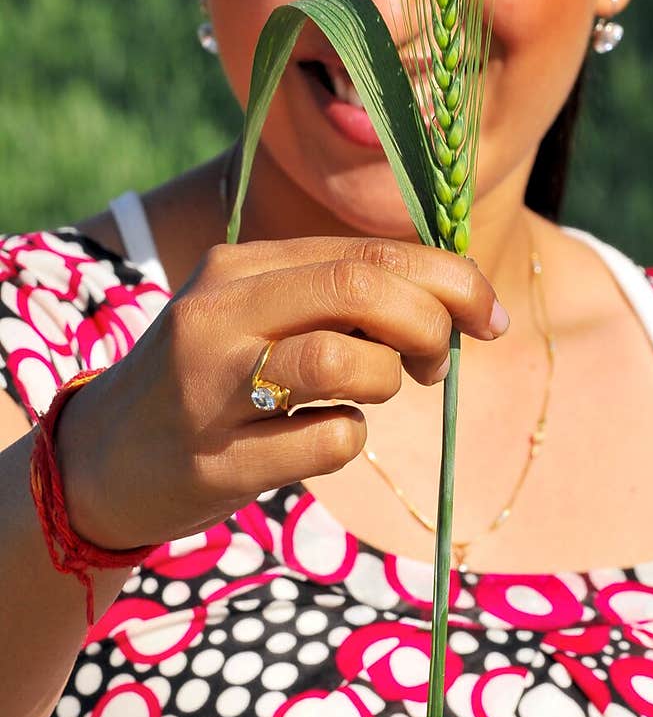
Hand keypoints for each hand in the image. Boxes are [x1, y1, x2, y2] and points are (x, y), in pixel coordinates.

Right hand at [54, 236, 508, 550]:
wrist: (100, 462)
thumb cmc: (208, 382)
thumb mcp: (258, 316)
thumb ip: (338, 297)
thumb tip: (452, 300)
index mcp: (240, 268)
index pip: (369, 254)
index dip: (450, 280)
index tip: (489, 315)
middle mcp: (221, 314)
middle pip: (364, 291)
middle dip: (432, 324)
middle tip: (440, 364)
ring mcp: (213, 387)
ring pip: (351, 365)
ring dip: (385, 385)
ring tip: (361, 398)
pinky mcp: (218, 459)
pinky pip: (332, 443)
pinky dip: (346, 441)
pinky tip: (310, 440)